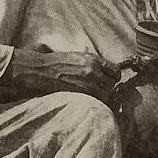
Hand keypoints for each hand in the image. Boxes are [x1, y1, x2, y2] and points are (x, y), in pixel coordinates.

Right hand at [4, 48, 118, 100]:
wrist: (42, 69)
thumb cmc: (58, 62)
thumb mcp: (79, 56)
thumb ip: (94, 63)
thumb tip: (106, 71)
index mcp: (93, 59)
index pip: (115, 70)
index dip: (115, 76)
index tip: (112, 79)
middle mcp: (93, 70)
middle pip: (112, 83)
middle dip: (108, 87)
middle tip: (101, 88)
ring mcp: (87, 83)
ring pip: (105, 94)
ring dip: (102, 95)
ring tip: (94, 94)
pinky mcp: (80, 93)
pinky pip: (95, 100)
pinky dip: (94, 101)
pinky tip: (88, 98)